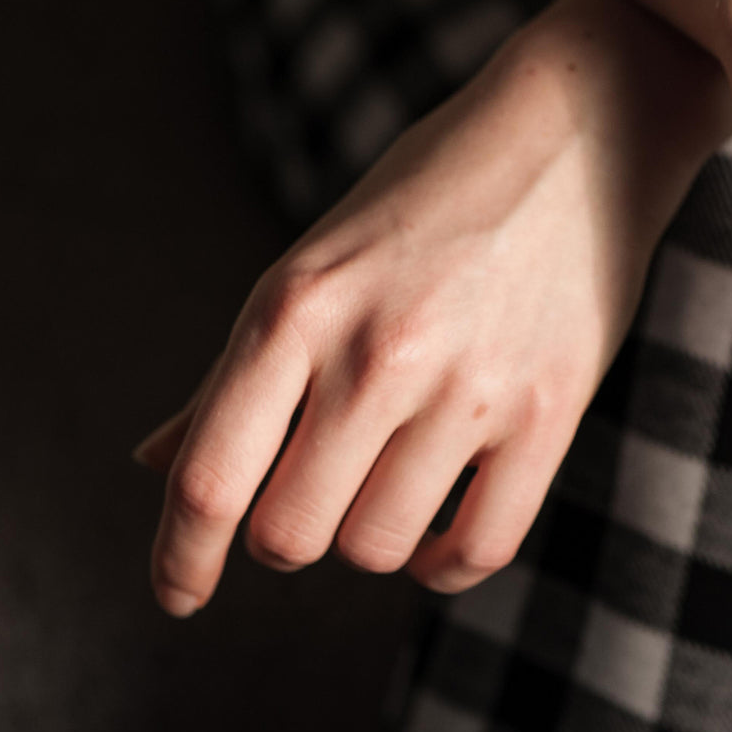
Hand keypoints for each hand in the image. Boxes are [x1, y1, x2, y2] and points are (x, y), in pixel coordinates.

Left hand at [133, 0, 731, 615]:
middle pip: (291, 533)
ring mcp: (469, 386)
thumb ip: (237, 374)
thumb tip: (155, 466)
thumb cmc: (427, 200)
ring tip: (387, 488)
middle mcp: (377, 352)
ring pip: (380, 548)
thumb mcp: (314, 267)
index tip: (178, 597)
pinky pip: (479, 549)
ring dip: (370, 539)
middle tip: (316, 495)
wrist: (576, 134)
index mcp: (295, 307)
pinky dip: (444, 566)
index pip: (210, 476)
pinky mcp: (549, 412)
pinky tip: (437, 538)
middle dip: (289, 535)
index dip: (180, 558)